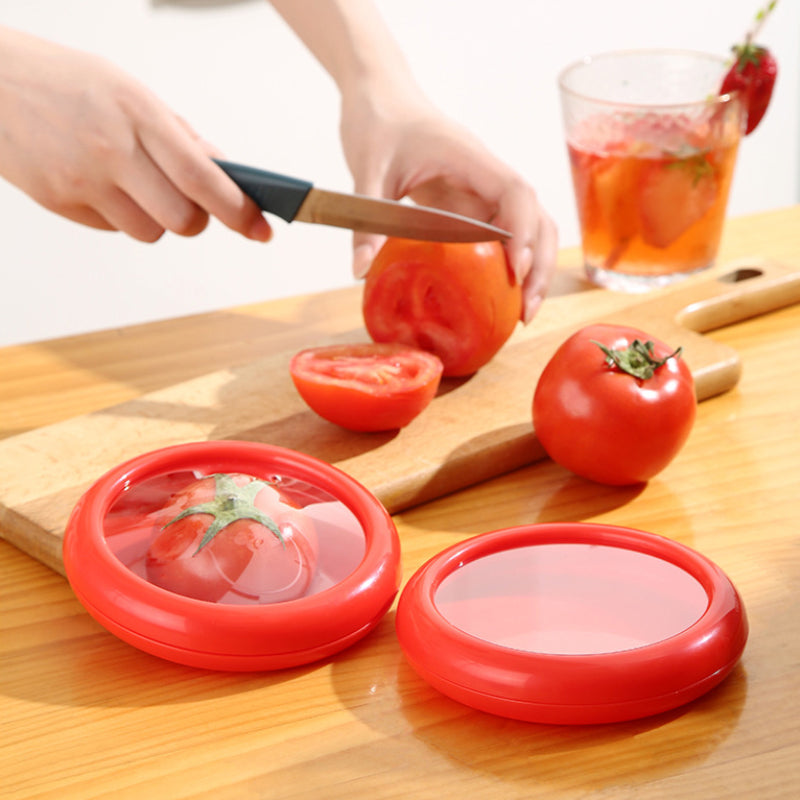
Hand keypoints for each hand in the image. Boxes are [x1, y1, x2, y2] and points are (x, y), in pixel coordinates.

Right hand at [0, 27, 270, 242]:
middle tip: (194, 206)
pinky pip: (114, 229)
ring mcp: (82, 179)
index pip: (202, 178)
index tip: (261, 228)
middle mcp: (111, 150)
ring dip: (156, 218)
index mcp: (138, 114)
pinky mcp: (58, 201)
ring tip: (134, 184)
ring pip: (150, 232)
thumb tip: (225, 176)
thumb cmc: (68, 83)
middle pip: (183, 220)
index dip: (238, 211)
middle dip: (197, 220)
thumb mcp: (130, 91)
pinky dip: (120, 215)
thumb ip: (180, 136)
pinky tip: (100, 183)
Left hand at [339, 83, 557, 323]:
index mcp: (470, 158)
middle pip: (536, 217)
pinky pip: (499, 236)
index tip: (517, 270)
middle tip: (526, 310)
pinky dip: (506, 266)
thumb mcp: (368, 171)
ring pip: (527, 229)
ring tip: (521, 312)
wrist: (379, 98)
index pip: (516, 192)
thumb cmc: (378, 122)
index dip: (524, 232)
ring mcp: (482, 191)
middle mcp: (486, 176)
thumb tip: (360, 271)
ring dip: (533, 268)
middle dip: (541, 264)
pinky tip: (496, 295)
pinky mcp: (471, 204)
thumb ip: (367, 220)